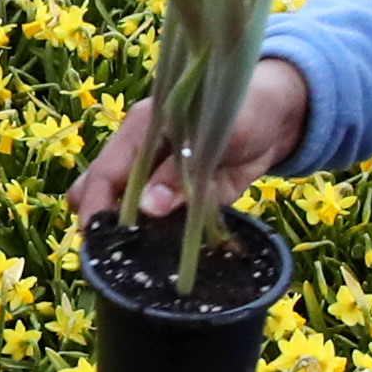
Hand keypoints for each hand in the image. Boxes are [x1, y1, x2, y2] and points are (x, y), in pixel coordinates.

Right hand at [67, 60, 312, 234]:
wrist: (277, 120)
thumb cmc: (243, 111)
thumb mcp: (216, 136)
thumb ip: (180, 171)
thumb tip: (147, 207)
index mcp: (141, 131)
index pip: (104, 171)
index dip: (96, 205)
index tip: (94, 236)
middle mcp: (142, 158)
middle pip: (101, 192)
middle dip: (99, 222)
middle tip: (112, 253)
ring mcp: (159, 182)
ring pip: (128, 214)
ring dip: (130, 237)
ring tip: (138, 260)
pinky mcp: (181, 202)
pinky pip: (162, 228)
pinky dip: (160, 242)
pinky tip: (166, 257)